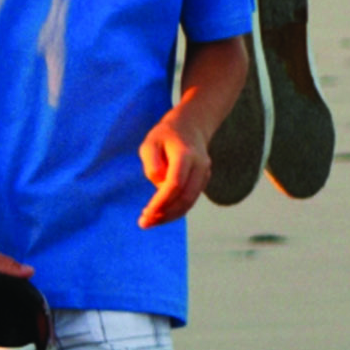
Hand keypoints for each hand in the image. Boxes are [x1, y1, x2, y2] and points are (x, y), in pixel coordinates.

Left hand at [136, 102, 214, 227]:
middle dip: (165, 214)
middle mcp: (200, 166)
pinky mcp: (203, 180)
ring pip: (190, 202)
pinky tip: (159, 213)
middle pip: (185, 198)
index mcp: (186, 155)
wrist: (191, 126)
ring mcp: (204, 174)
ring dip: (170, 215)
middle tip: (144, 223)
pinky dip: (175, 209)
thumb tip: (159, 187)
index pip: (175, 185)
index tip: (145, 214)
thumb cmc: (165, 135)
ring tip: (149, 221)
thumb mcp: (150, 143)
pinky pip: (190, 199)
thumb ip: (152, 164)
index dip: (161, 202)